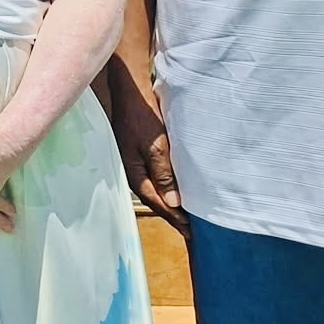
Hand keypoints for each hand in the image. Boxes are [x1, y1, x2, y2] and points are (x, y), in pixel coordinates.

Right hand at [109, 72, 187, 233]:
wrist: (131, 92)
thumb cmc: (142, 117)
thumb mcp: (156, 146)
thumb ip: (164, 173)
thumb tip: (173, 202)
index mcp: (134, 172)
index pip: (157, 202)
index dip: (174, 217)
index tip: (192, 232)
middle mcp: (134, 170)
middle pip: (155, 199)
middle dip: (173, 215)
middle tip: (192, 231)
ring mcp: (136, 162)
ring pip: (156, 189)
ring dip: (171, 202)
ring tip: (187, 215)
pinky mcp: (142, 154)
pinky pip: (156, 177)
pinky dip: (168, 187)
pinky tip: (176, 190)